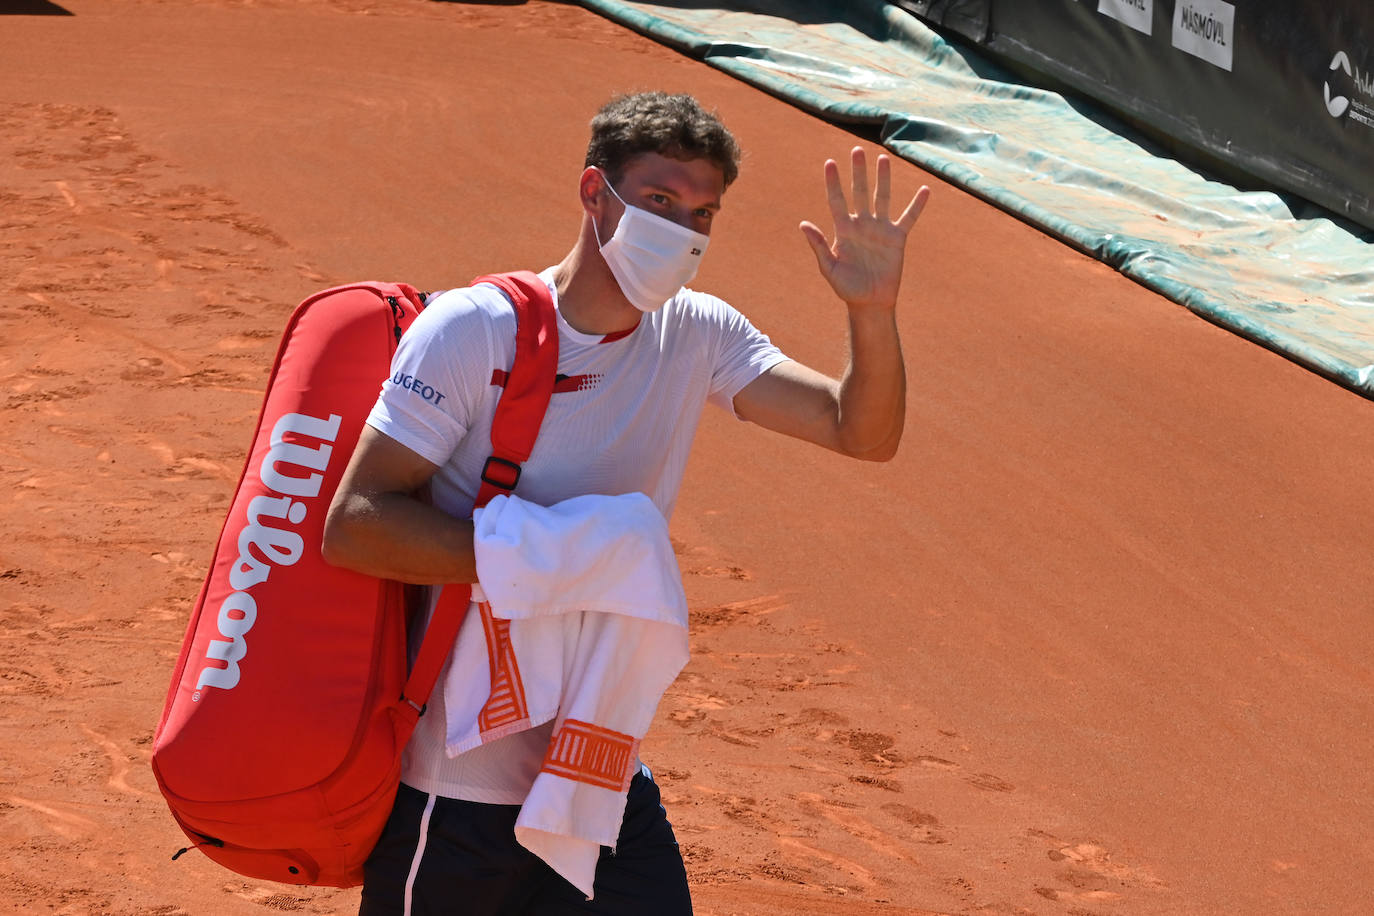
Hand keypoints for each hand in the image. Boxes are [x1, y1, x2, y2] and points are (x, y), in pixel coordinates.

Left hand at [799, 147, 929, 310]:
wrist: (870, 303)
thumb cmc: (846, 288)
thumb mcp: (829, 268)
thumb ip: (818, 245)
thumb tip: (803, 224)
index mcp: (843, 230)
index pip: (836, 200)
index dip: (833, 182)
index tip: (829, 163)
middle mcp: (861, 224)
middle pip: (859, 192)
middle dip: (858, 171)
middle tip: (857, 150)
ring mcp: (880, 229)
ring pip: (882, 197)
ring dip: (882, 179)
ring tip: (882, 158)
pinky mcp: (897, 238)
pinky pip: (908, 218)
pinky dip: (917, 205)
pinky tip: (925, 190)